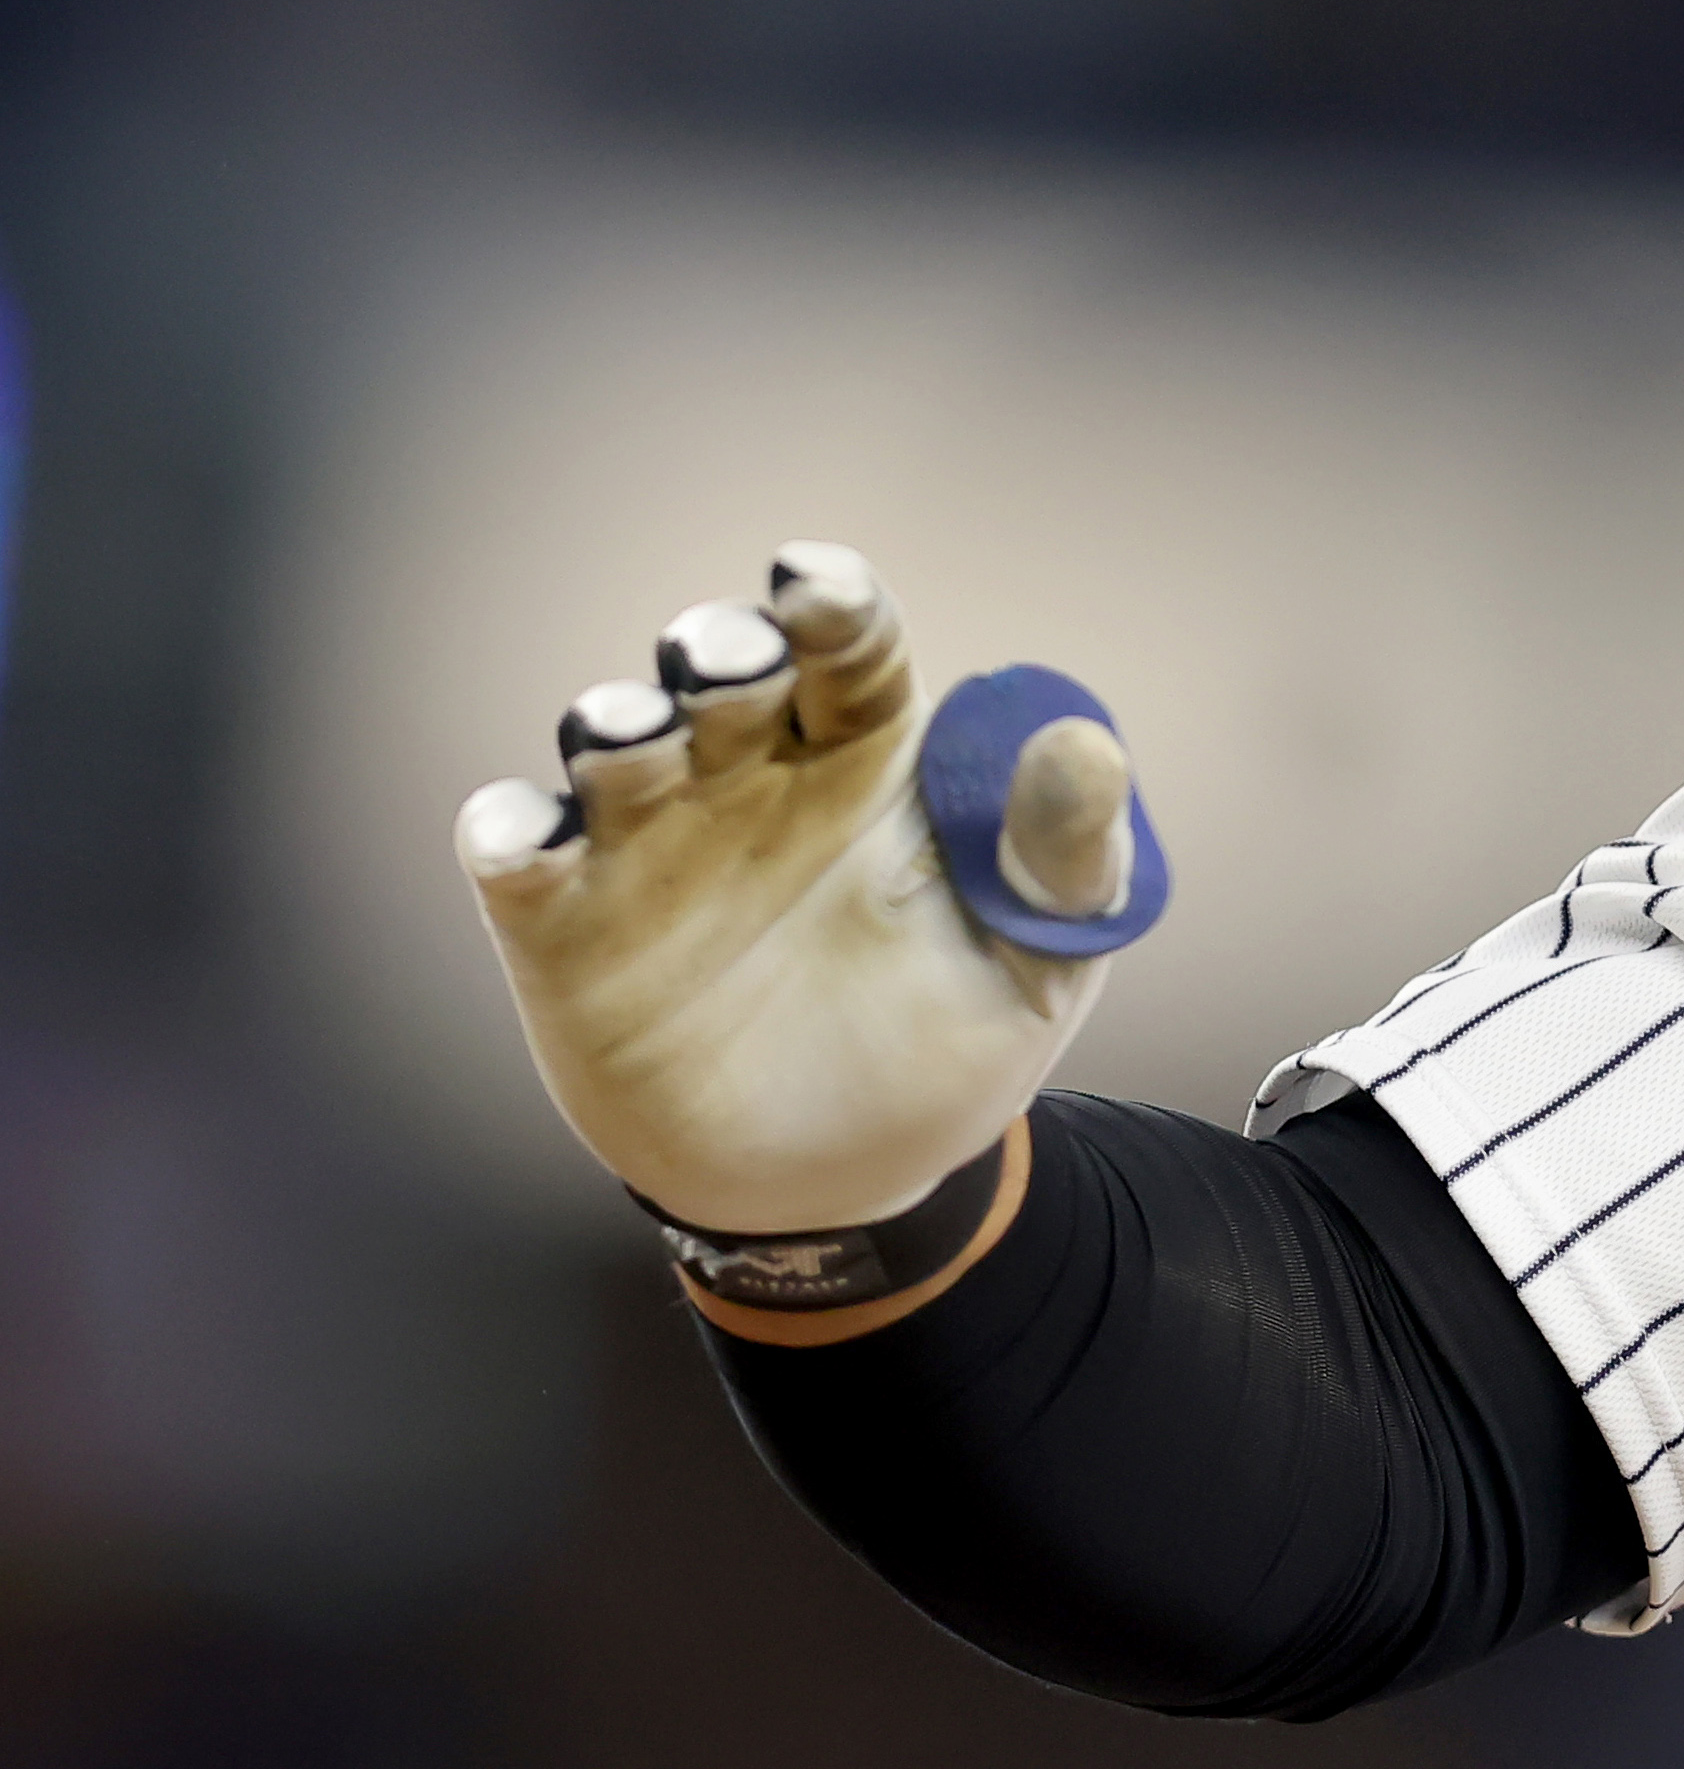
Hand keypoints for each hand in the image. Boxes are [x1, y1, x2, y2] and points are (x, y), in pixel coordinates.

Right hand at [451, 544, 1140, 1235]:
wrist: (848, 1180)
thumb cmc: (950, 1036)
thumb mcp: (1038, 955)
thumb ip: (1059, 855)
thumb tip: (1085, 744)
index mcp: (870, 755)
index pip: (850, 650)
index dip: (832, 606)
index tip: (819, 587)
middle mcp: (752, 776)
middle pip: (722, 673)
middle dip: (718, 648)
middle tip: (729, 662)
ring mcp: (651, 846)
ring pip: (615, 745)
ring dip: (614, 725)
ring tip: (630, 737)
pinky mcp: (568, 930)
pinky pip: (522, 860)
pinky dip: (513, 834)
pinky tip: (527, 839)